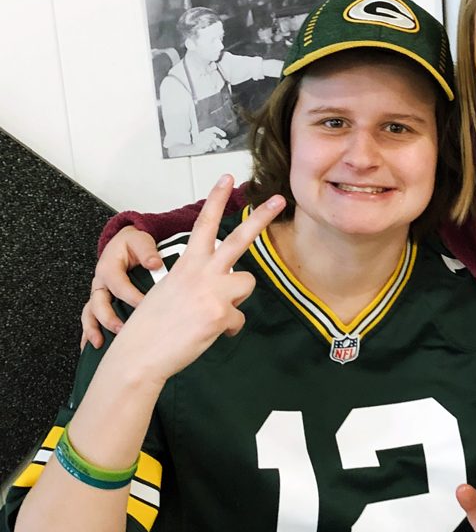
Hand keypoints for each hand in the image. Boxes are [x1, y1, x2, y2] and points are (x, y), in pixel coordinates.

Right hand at [80, 227, 162, 349]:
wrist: (124, 244)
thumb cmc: (133, 244)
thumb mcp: (140, 241)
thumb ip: (147, 251)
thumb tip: (155, 263)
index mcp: (109, 267)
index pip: (119, 286)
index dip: (132, 297)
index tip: (146, 307)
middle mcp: (100, 282)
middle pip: (99, 303)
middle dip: (109, 318)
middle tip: (122, 330)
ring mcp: (98, 294)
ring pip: (90, 313)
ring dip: (92, 329)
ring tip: (99, 344)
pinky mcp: (99, 302)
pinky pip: (89, 319)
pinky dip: (87, 333)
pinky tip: (89, 348)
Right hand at [108, 175, 284, 385]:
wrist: (140, 354)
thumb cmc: (152, 325)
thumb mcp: (171, 290)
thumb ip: (199, 280)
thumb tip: (223, 289)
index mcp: (186, 263)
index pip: (204, 224)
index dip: (216, 199)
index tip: (228, 177)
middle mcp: (201, 272)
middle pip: (238, 239)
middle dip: (261, 218)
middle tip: (279, 200)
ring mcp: (214, 292)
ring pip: (246, 284)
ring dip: (235, 300)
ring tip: (211, 313)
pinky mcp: (222, 315)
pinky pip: (239, 320)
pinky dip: (228, 329)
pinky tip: (208, 333)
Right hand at [196, 126, 226, 152]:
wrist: (194, 148)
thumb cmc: (204, 144)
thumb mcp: (213, 142)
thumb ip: (220, 142)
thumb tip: (227, 142)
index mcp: (206, 131)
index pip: (214, 128)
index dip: (220, 131)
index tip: (225, 135)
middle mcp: (203, 133)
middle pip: (214, 137)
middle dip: (220, 142)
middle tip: (224, 146)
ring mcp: (201, 138)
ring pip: (211, 142)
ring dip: (214, 146)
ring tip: (212, 148)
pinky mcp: (199, 143)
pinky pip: (208, 146)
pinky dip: (209, 148)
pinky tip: (208, 149)